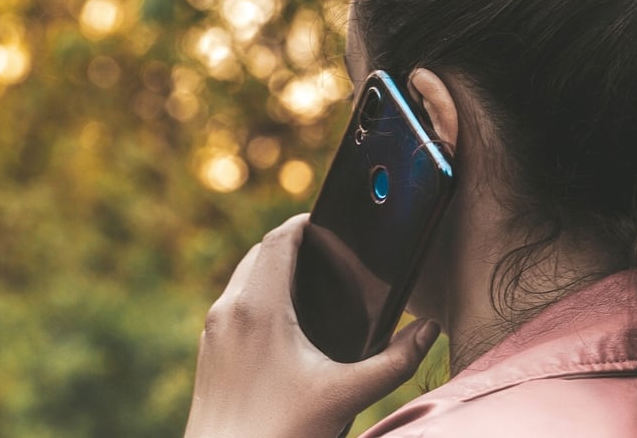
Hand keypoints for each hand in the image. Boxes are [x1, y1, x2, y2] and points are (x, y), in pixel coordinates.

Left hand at [184, 214, 440, 437]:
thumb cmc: (278, 432)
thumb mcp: (345, 396)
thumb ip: (394, 362)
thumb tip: (428, 332)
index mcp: (259, 308)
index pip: (278, 238)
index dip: (303, 222)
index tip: (324, 220)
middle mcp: (229, 311)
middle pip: (258, 253)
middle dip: (290, 245)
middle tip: (323, 251)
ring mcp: (212, 332)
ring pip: (242, 279)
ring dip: (271, 270)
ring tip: (307, 283)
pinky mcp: (207, 353)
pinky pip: (232, 306)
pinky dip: (257, 297)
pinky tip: (283, 325)